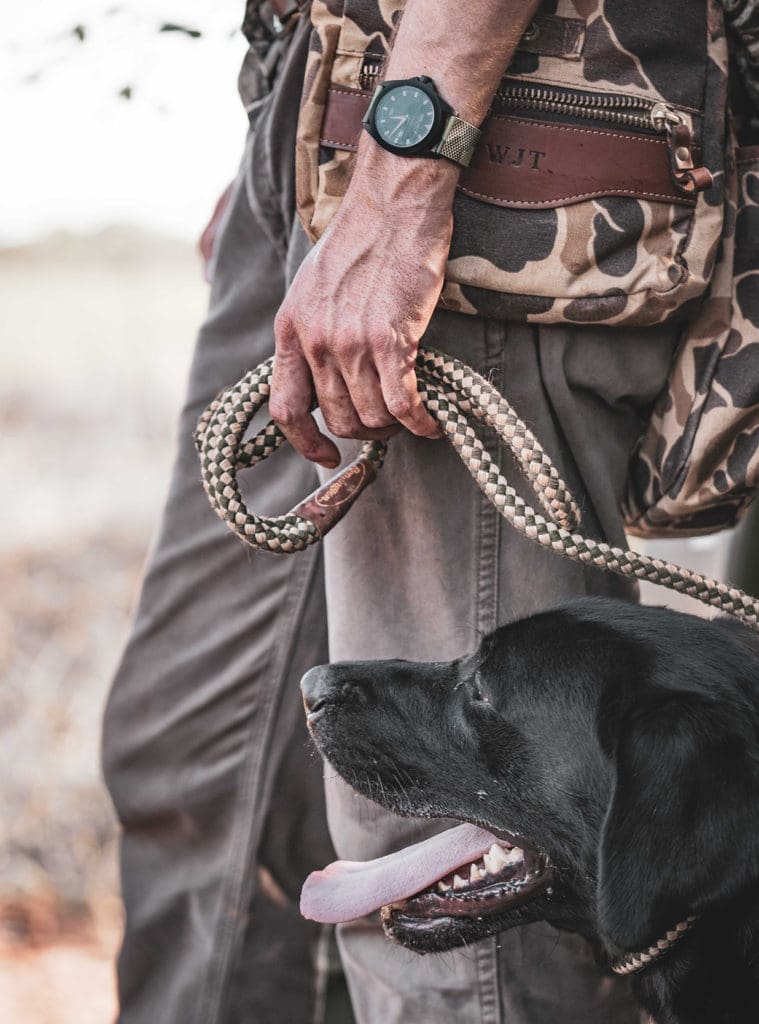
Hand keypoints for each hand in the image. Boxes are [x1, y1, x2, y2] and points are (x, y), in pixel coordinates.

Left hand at [269, 149, 457, 467]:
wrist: (393, 203)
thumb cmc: (361, 240)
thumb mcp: (313, 288)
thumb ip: (311, 333)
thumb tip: (324, 379)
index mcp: (290, 330)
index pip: (286, 408)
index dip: (305, 443)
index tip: (326, 457)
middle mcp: (316, 341)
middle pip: (338, 419)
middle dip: (365, 431)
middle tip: (388, 421)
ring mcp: (351, 342)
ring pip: (372, 417)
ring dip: (394, 427)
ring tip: (410, 416)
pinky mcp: (392, 340)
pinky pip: (402, 404)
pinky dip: (419, 422)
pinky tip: (430, 422)